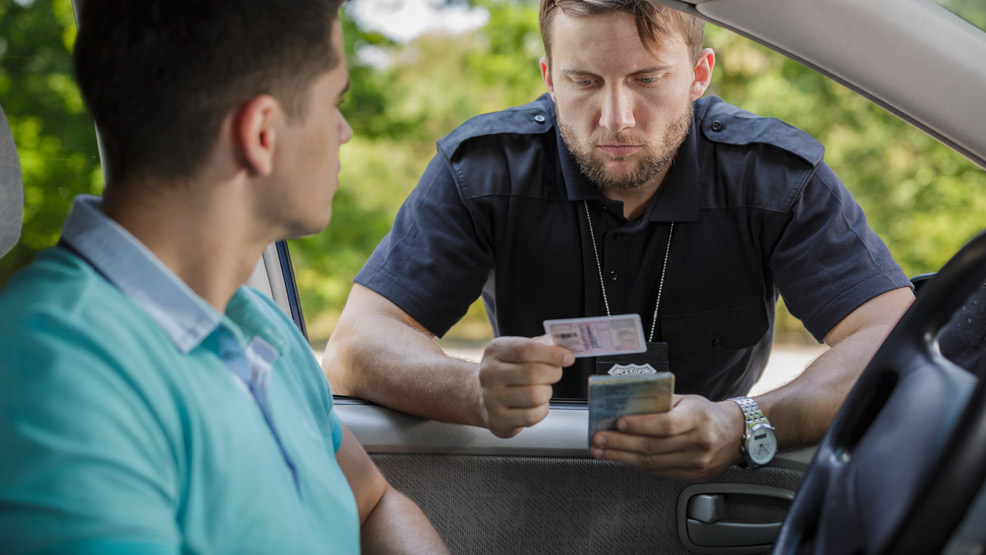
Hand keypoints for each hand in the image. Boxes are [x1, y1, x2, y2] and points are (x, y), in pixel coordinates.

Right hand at [477, 336, 573, 437]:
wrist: (485, 397)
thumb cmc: (509, 371)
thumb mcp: (518, 350)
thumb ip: (542, 346)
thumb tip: (565, 348)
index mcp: (495, 350)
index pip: (526, 350)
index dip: (552, 353)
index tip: (568, 357)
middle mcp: (489, 373)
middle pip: (532, 373)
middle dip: (553, 373)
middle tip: (555, 373)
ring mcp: (491, 398)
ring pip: (535, 396)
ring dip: (547, 392)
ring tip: (542, 389)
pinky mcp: (498, 420)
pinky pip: (531, 416)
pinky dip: (541, 410)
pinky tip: (536, 404)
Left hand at [589, 395, 745, 481]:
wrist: (734, 434)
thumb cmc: (705, 413)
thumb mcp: (687, 400)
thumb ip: (660, 402)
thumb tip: (627, 404)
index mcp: (699, 417)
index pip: (666, 424)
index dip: (640, 425)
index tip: (618, 422)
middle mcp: (699, 442)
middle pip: (654, 447)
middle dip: (620, 443)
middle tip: (599, 439)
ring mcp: (696, 463)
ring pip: (652, 463)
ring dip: (621, 457)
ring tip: (601, 450)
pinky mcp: (691, 476)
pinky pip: (657, 472)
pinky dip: (635, 464)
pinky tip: (620, 458)